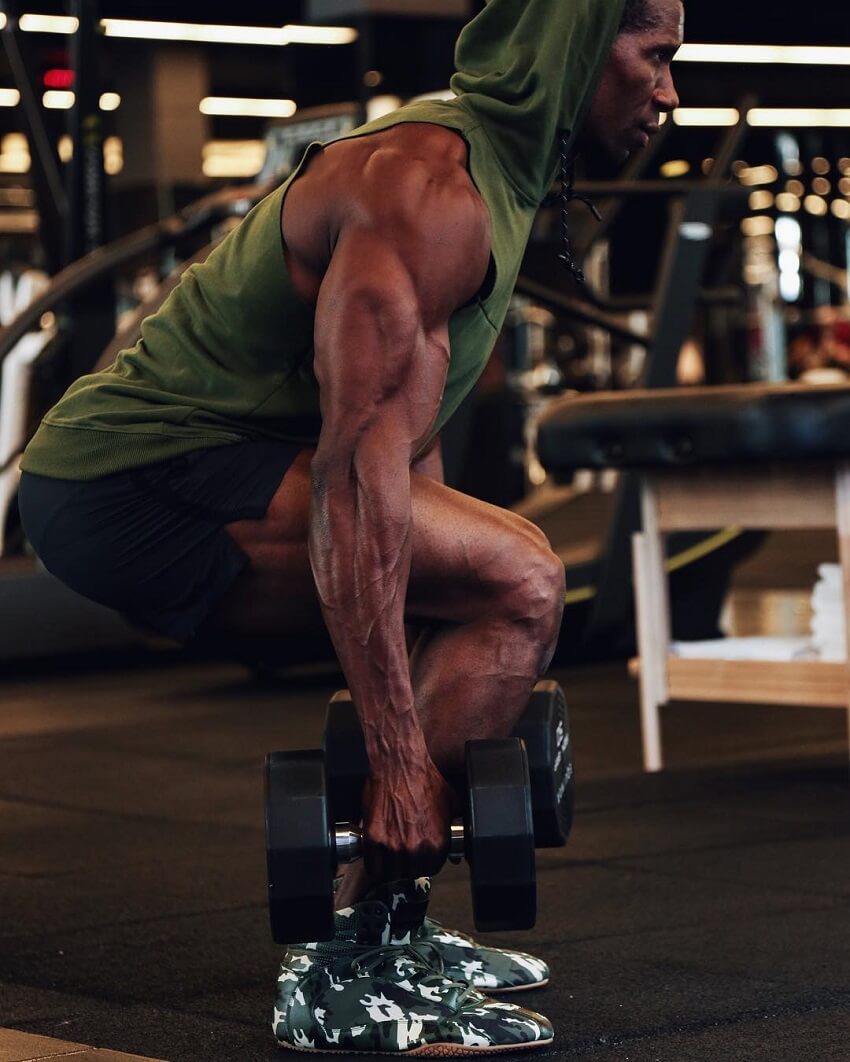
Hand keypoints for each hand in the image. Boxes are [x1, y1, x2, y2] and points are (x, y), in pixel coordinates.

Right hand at [361, 756, 453, 881]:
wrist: (400, 764)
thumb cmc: (423, 778)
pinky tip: (378, 858)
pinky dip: (375, 866)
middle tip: (404, 854)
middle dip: (408, 865)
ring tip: (391, 857)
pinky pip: (374, 867)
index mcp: (436, 843)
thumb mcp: (450, 803)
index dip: (425, 862)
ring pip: (392, 874)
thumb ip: (454, 828)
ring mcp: (392, 846)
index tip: (420, 857)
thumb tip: (457, 847)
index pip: (432, 869)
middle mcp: (415, 848)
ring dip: (391, 868)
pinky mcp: (373, 839)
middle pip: (411, 873)